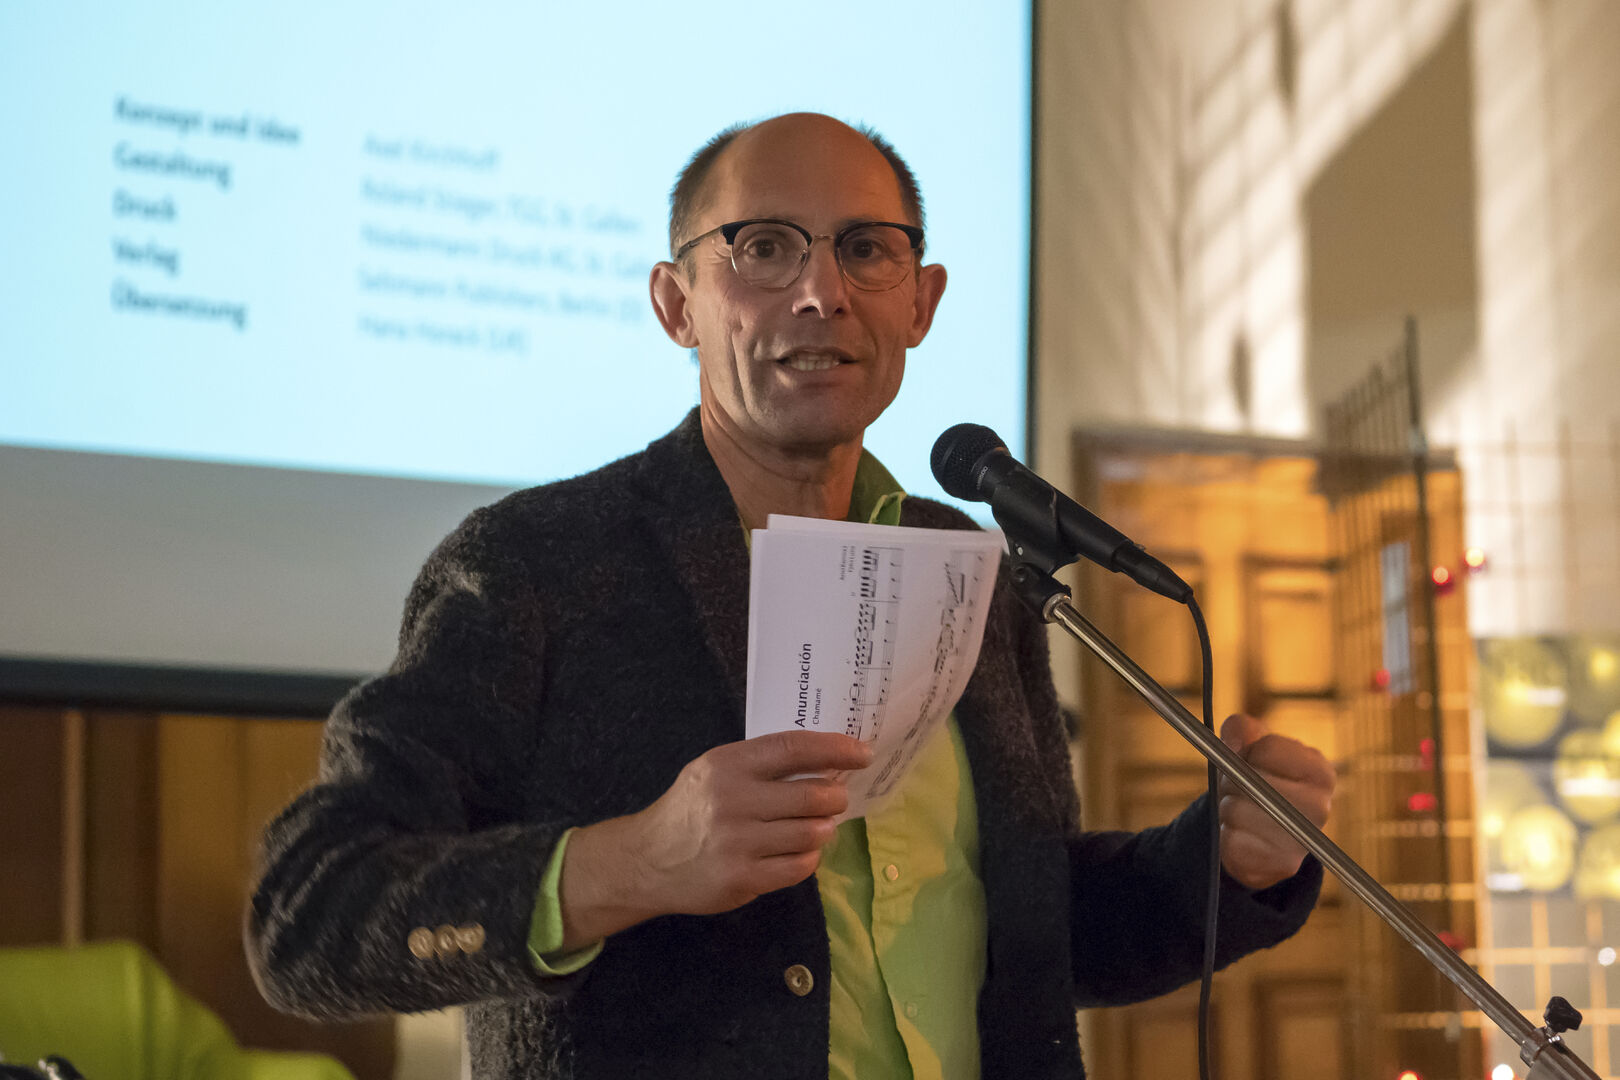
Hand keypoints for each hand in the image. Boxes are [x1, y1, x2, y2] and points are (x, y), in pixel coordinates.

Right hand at [559, 731, 871, 947]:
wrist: (649, 860)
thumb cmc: (692, 808)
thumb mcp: (716, 770)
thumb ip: (763, 764)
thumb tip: (828, 762)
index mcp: (728, 765)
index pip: (793, 749)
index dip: (835, 749)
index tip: (862, 754)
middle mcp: (732, 801)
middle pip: (811, 796)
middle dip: (835, 797)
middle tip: (837, 799)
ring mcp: (737, 843)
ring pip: (810, 834)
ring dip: (822, 830)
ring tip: (816, 826)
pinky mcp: (741, 879)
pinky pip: (799, 867)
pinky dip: (808, 858)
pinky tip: (798, 851)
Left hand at [1216, 713, 1334, 890]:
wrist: (1257, 835)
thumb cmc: (1255, 782)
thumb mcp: (1249, 747)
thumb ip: (1240, 729)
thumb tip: (1233, 742)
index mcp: (1320, 771)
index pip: (1267, 749)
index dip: (1247, 754)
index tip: (1251, 763)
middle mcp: (1321, 806)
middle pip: (1250, 781)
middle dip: (1233, 782)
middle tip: (1239, 790)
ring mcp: (1304, 838)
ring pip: (1237, 811)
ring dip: (1227, 809)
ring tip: (1240, 812)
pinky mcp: (1283, 865)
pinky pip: (1233, 841)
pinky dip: (1226, 836)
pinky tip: (1241, 836)